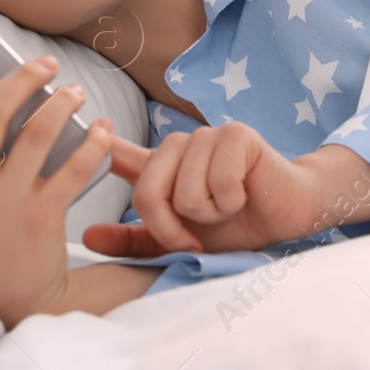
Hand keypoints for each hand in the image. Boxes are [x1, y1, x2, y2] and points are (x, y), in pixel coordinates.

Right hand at [0, 24, 113, 330]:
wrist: (9, 301)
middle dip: (20, 78)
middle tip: (45, 62)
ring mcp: (5, 203)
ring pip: (35, 135)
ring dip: (60, 105)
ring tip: (74, 92)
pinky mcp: (42, 218)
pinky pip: (73, 170)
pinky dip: (93, 145)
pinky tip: (102, 130)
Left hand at [82, 121, 324, 257]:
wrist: (285, 215)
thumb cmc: (234, 225)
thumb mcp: (179, 240)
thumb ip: (136, 240)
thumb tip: (89, 236)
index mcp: (161, 166)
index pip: (118, 154)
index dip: (95, 143)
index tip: (84, 128)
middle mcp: (178, 145)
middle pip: (148, 192)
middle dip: (171, 229)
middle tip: (195, 240)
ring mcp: (207, 135)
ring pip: (185, 193)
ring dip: (211, 214)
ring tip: (227, 206)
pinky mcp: (236, 134)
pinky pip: (218, 182)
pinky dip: (232, 202)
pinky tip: (244, 194)